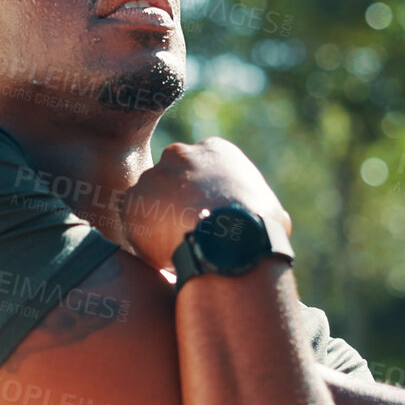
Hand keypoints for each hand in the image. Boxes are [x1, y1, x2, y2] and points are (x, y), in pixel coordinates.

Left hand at [118, 137, 290, 270]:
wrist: (228, 242)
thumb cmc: (257, 228)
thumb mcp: (272, 211)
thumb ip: (261, 206)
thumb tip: (272, 219)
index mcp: (215, 151)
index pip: (202, 166)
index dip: (202, 193)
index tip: (206, 214)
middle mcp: (180, 154)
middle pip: (172, 178)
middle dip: (176, 201)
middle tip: (186, 230)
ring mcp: (153, 175)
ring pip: (150, 199)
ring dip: (158, 220)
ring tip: (173, 248)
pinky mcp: (132, 201)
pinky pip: (132, 220)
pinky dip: (142, 237)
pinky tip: (159, 253)